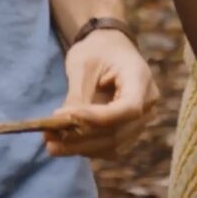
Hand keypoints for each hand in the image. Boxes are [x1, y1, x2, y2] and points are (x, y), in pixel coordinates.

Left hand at [45, 28, 157, 157]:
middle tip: (48, 139)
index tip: (68, 116)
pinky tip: (64, 144)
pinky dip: (87, 148)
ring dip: (81, 147)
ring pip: (113, 145)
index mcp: (140, 78)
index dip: (99, 118)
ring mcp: (141, 121)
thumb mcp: (82, 64)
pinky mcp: (129, 132)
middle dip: (81, 138)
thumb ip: (77, 95)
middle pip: (118, 132)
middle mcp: (147, 104)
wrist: (110, 49)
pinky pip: (110, 147)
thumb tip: (63, 124)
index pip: (128, 108)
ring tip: (51, 143)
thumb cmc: (97, 50)